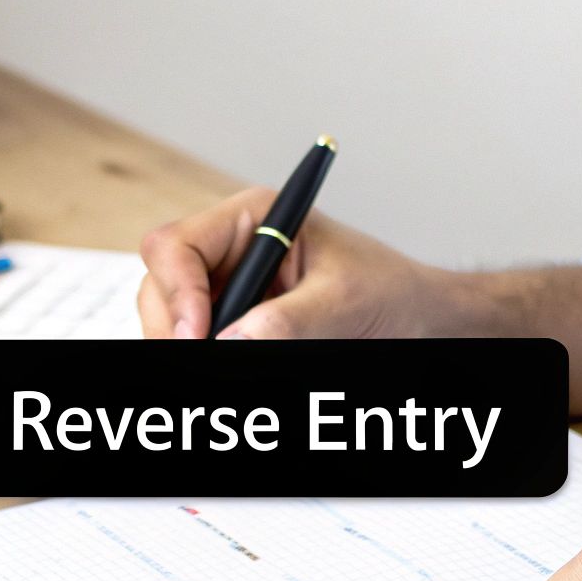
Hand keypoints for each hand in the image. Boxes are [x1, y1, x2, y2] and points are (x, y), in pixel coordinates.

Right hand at [136, 187, 462, 338]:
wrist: (419, 319)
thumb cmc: (392, 291)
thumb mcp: (343, 303)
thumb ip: (288, 320)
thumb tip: (233, 339)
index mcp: (254, 219)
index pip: (176, 245)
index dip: (176, 292)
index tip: (198, 335)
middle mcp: (232, 251)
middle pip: (161, 286)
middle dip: (174, 327)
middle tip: (201, 360)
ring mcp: (231, 289)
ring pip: (173, 320)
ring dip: (188, 342)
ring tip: (225, 361)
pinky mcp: (238, 323)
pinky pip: (200, 341)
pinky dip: (207, 352)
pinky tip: (232, 357)